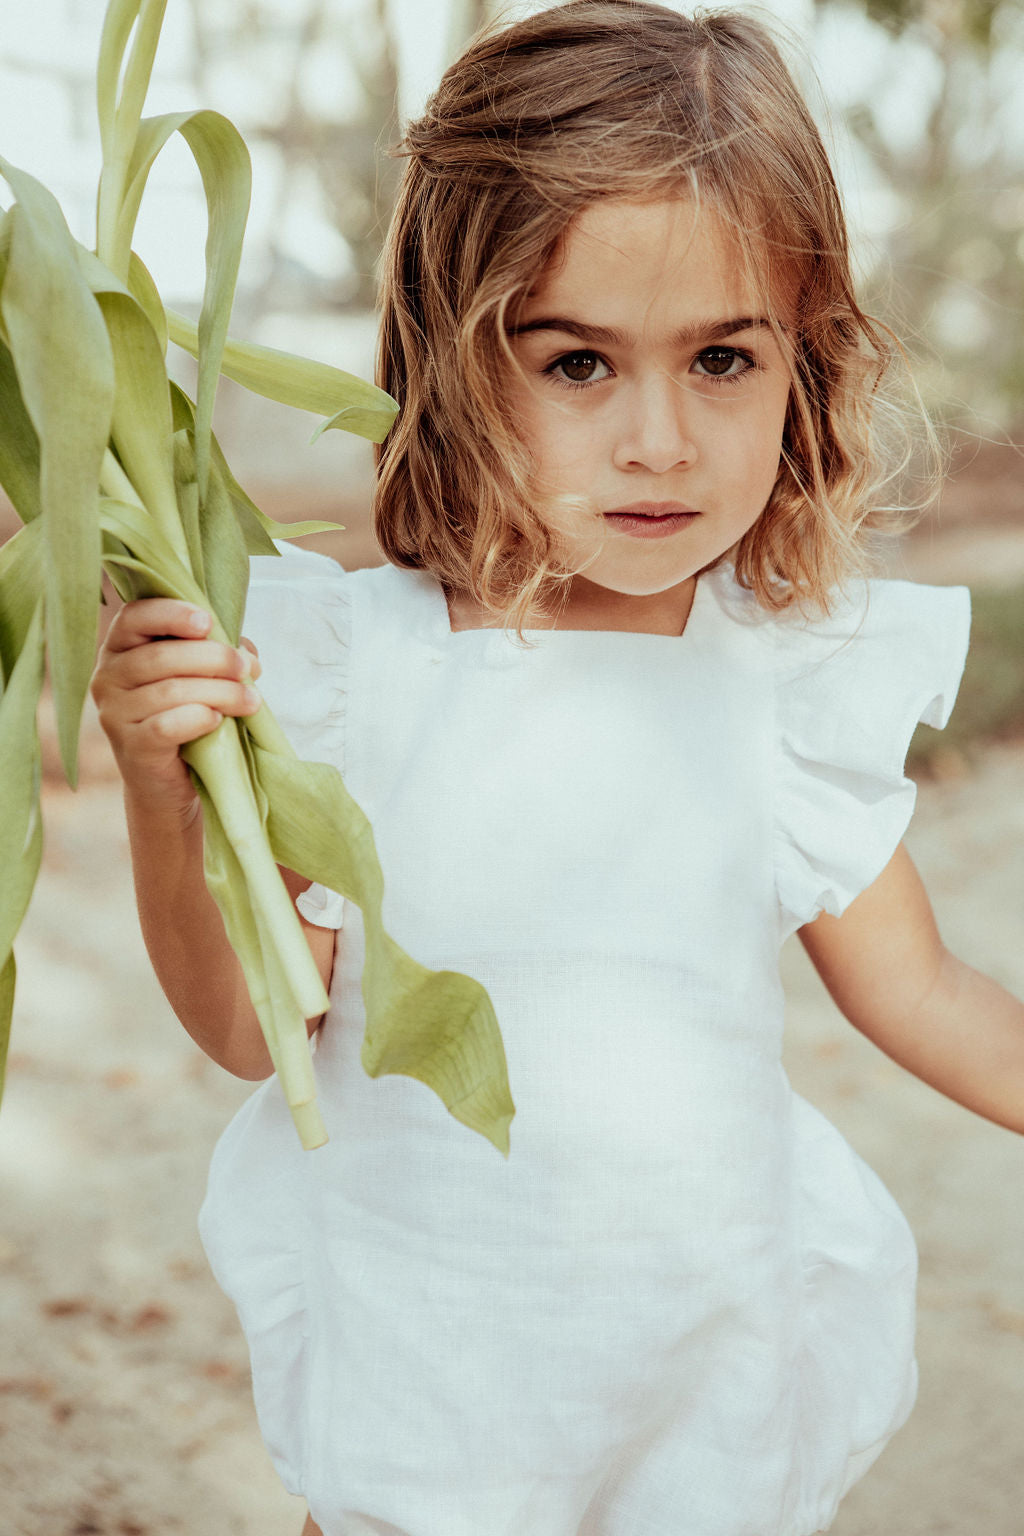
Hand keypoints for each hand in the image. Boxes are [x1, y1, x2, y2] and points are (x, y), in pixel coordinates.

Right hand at [91, 598, 261, 819]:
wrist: (169, 780)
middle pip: (160, 656)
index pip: (134, 617)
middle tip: (246, 670)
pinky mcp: (130, 747)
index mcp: (120, 648)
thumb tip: (246, 654)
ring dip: (220, 692)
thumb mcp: (199, 674)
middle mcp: (107, 677)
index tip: (207, 622)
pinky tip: (217, 721)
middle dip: (213, 658)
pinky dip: (199, 719)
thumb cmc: (186, 715)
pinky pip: (167, 726)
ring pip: (170, 691)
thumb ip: (218, 651)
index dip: (171, 614)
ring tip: (250, 700)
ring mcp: (114, 714)